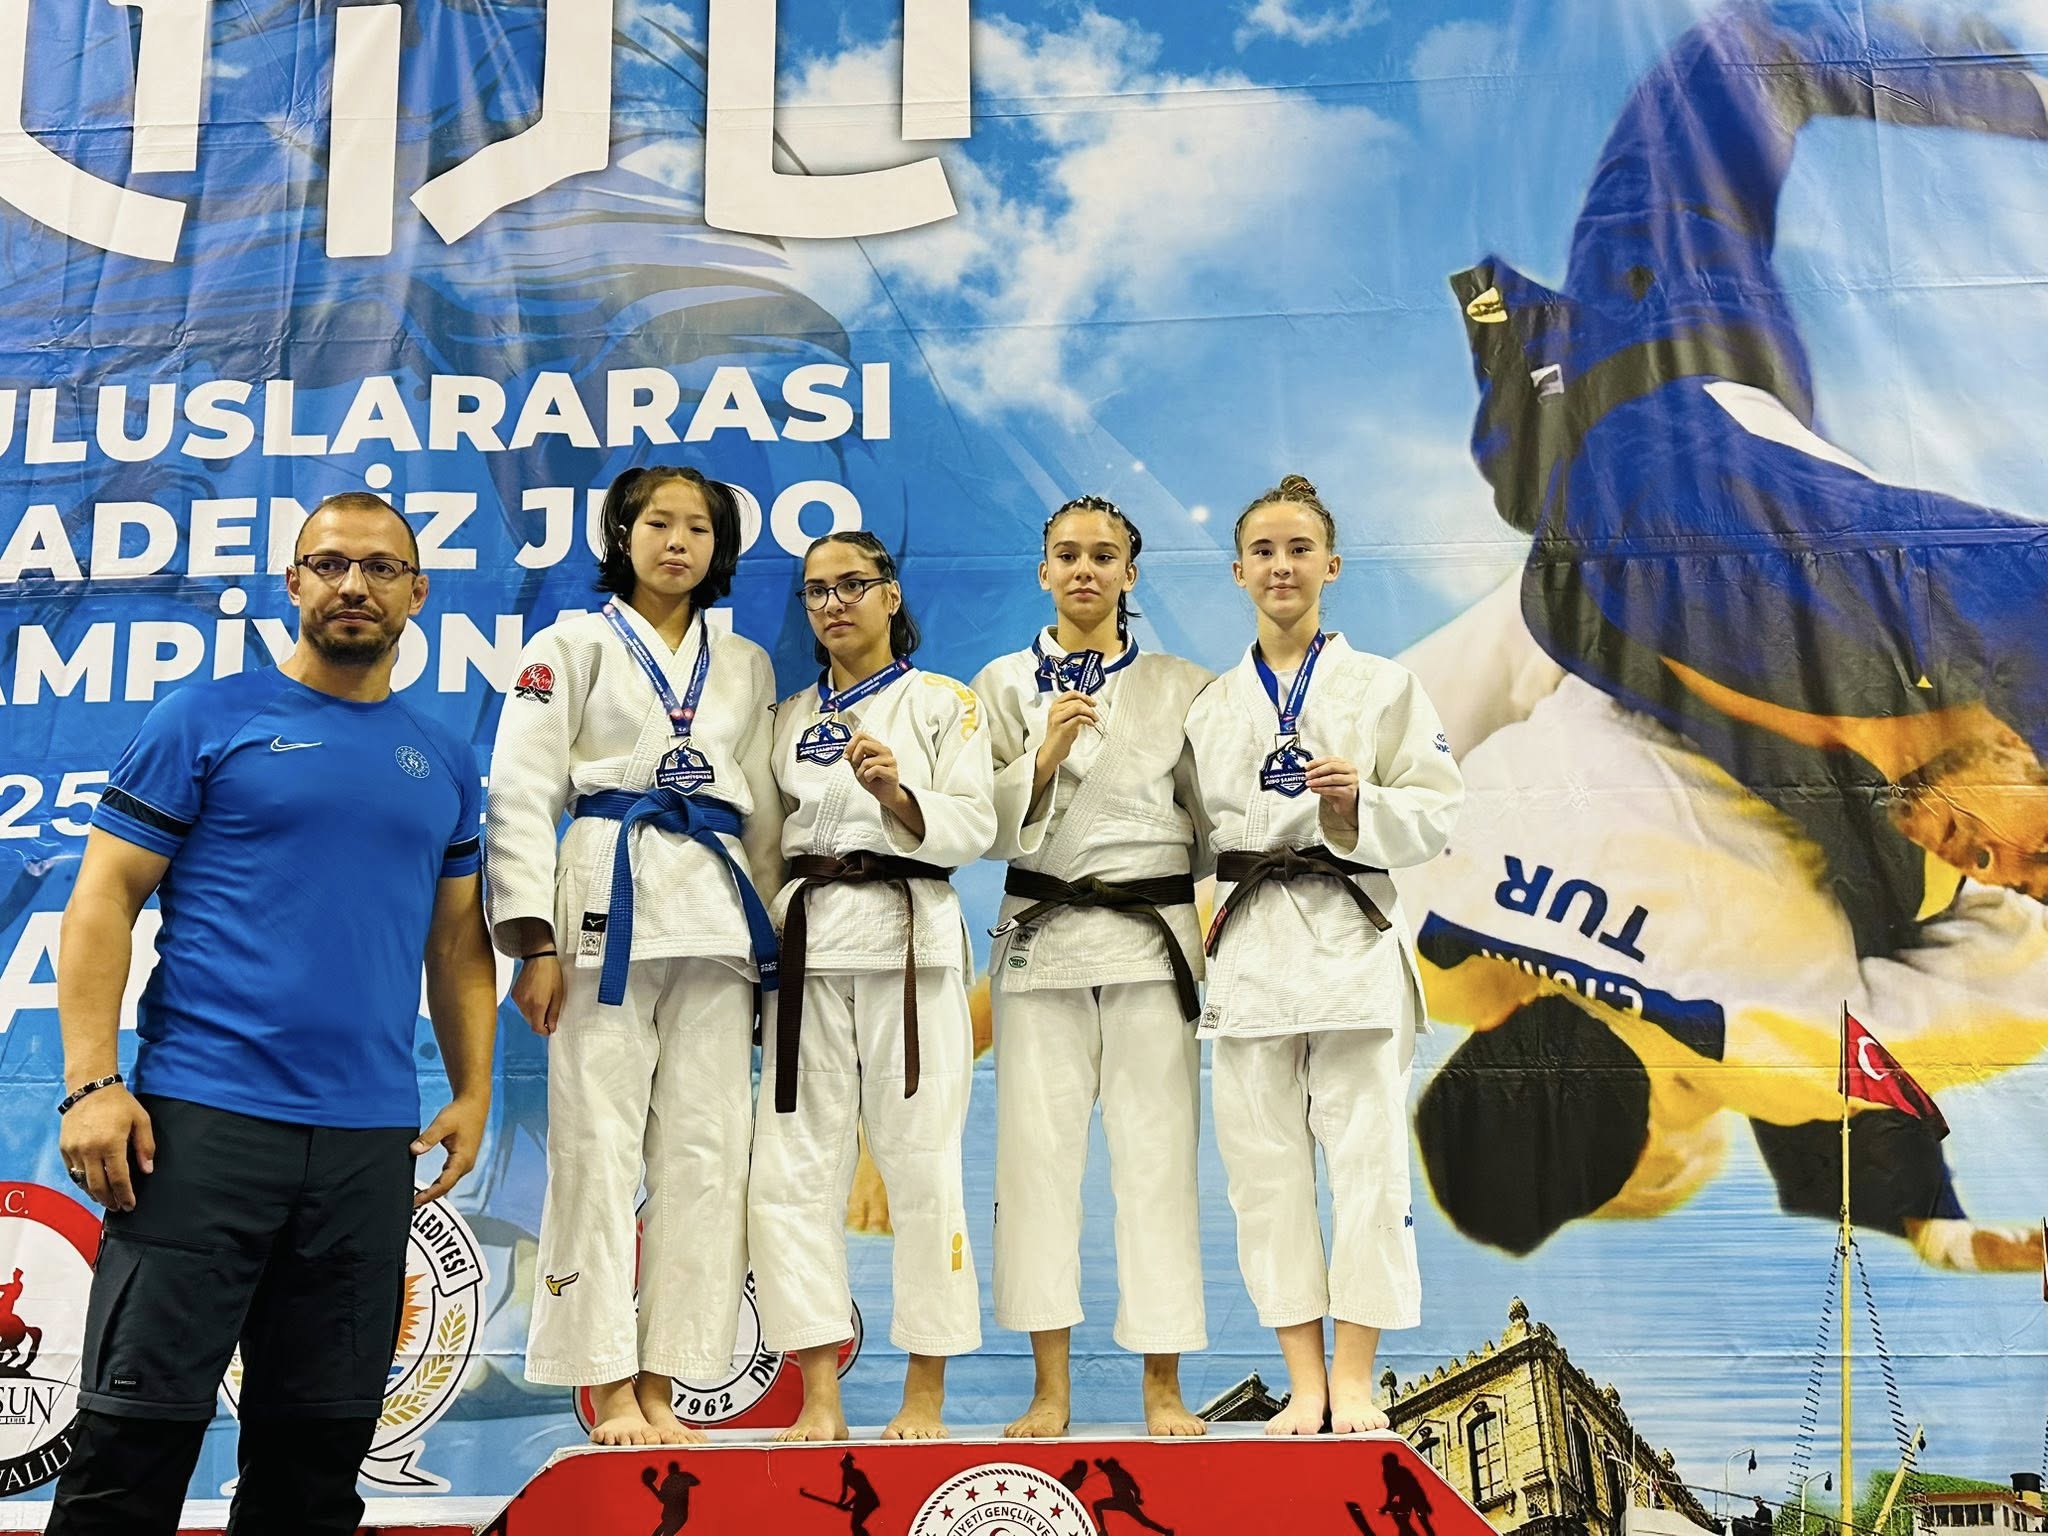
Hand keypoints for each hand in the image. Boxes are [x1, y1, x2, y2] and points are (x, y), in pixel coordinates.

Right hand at [59, 1086, 154, 1211]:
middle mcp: (90, 1150)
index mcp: (111, 1144)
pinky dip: (82, 1183)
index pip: (118, 1178)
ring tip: (106, 1200)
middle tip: (118, 1207)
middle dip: (109, 1200)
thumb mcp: (141, 1120)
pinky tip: (91, 1186)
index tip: (130, 1205)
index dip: (124, 1195)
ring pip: (83, 1182)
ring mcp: (74, 1150)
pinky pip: (72, 1172)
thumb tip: (147, 1169)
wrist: (90, 1088)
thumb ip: (145, 1146)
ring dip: (95, 1194)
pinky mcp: (65, 1148)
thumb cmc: (119, 1103)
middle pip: (98, 1185)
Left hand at [412, 1095, 487, 1206]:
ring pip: (448, 1183)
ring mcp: (465, 1162)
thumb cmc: (460, 1112)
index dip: (429, 1195)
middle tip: (411, 1206)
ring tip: (417, 1200)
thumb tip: (413, 1150)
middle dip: (430, 1198)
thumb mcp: (442, 1123)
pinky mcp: (462, 1159)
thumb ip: (428, 1138)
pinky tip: (429, 1188)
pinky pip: (449, 1177)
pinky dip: (439, 1184)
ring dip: (434, 1192)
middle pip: (446, 1187)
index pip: (444, 1183)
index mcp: (462, 1159)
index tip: (415, 1201)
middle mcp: (466, 1164)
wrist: (475, 1103)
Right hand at [512, 953, 564, 1036]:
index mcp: (537, 1005)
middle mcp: (525, 1004)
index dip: (544, 1031)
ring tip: (542, 999)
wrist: (539, 957)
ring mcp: (518, 999)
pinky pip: (521, 1006)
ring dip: (534, 1013)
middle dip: (540, 1021)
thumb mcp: (558, 994)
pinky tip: (535, 995)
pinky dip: (528, 1005)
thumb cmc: (551, 973)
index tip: (549, 1028)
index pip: (537, 1028)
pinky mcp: (514, 994)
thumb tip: (552, 1027)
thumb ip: (554, 1013)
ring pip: (526, 1015)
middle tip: (549, 1010)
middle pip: (531, 1022)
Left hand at [845, 731, 904, 806]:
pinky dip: (868, 777)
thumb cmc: (874, 780)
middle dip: (855, 758)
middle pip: (863, 744)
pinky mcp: (892, 772)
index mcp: (876, 746)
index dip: (850, 744)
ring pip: (867, 761)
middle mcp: (884, 750)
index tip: (847, 755)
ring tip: (865, 777)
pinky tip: (871, 779)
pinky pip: (874, 770)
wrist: (885, 794)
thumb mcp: (858, 767)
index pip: (860, 735)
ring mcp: (890, 760)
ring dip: (861, 772)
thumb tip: (846, 753)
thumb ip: (852, 758)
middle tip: (857, 767)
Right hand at [1034, 691, 1098, 777]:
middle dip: (1089, 706)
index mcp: (1055, 706)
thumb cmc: (1059, 736)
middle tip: (1095, 713)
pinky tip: (1091, 724)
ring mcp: (1057, 719)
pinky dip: (1088, 720)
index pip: (1071, 694)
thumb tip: (1087, 705)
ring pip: (1078, 707)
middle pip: (1076, 701)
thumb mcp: (1065, 719)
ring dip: (1090, 713)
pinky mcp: (1062, 729)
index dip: (1084, 696)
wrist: (1051, 751)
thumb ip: (1073, 710)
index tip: (1092, 702)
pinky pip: (1079, 719)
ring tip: (1094, 719)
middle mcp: (1055, 711)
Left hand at [1306, 756, 1359, 824]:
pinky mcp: (1350, 791)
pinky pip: (1333, 789)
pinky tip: (1314, 789)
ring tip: (1309, 783)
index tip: (1306, 766)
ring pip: (1333, 778)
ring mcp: (1352, 780)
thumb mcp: (1327, 779)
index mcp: (1345, 763)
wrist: (1345, 804)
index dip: (1316, 762)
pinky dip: (1321, 789)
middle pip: (1332, 767)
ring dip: (1318, 781)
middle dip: (1317, 771)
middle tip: (1307, 775)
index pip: (1329, 759)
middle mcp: (1351, 770)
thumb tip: (1306, 771)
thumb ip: (1320, 773)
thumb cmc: (1336, 790)